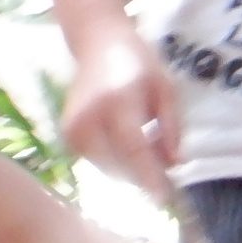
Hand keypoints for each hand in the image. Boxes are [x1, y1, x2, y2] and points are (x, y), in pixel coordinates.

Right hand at [60, 27, 180, 195]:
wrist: (98, 44)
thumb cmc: (138, 63)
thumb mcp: (165, 87)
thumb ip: (171, 126)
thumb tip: (174, 164)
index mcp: (118, 101)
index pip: (134, 149)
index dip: (151, 176)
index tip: (166, 198)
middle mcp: (90, 117)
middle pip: (120, 166)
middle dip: (144, 175)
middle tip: (164, 166)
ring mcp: (74, 128)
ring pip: (108, 169)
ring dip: (130, 170)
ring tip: (146, 145)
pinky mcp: (67, 135)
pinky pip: (96, 162)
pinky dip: (115, 161)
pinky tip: (125, 141)